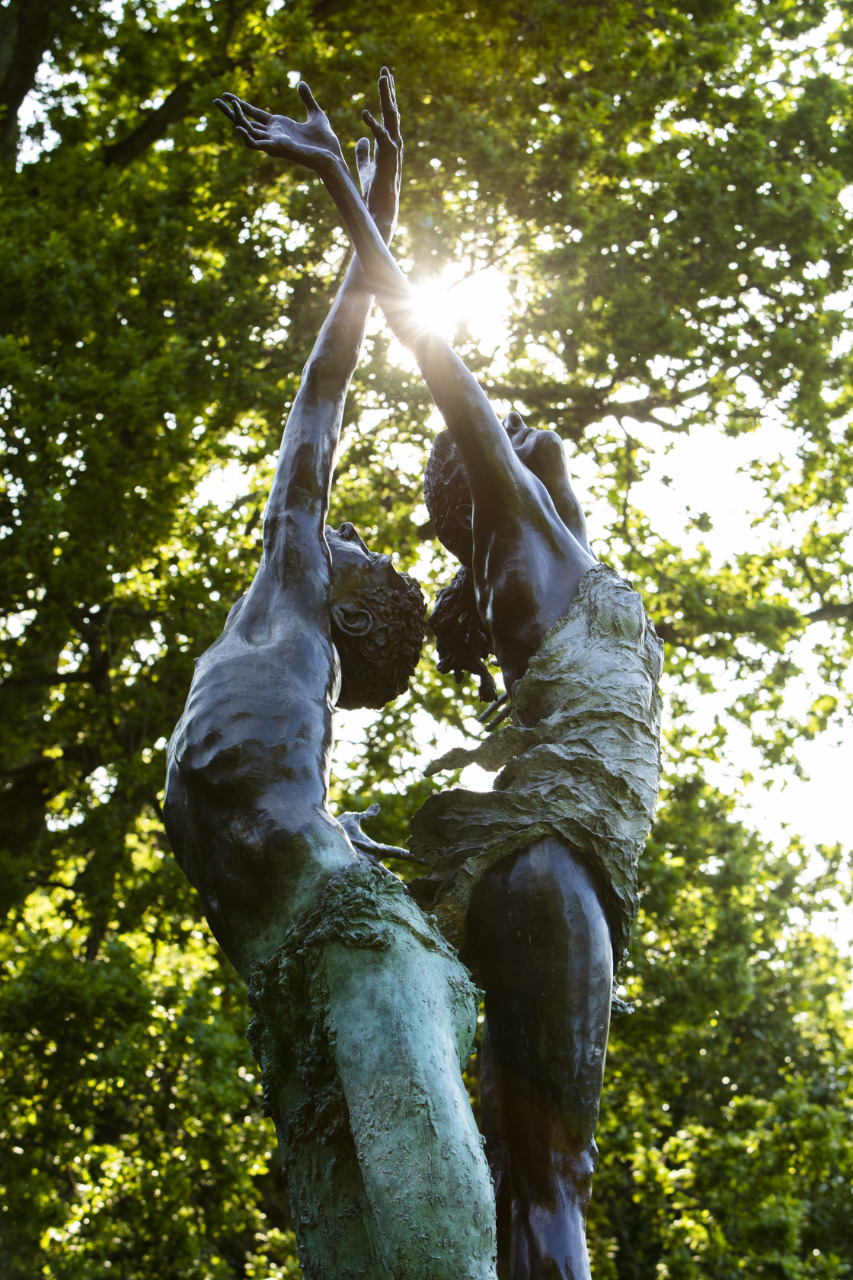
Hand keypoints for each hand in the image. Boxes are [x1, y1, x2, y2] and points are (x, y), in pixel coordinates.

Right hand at [214, 82, 344, 172]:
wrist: (331, 155)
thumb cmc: (325, 139)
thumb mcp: (316, 113)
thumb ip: (306, 98)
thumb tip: (301, 83)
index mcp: (278, 125)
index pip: (253, 113)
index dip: (240, 104)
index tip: (226, 95)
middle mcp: (272, 134)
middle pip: (245, 121)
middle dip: (229, 112)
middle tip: (214, 100)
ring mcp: (272, 141)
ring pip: (247, 131)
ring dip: (236, 119)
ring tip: (228, 106)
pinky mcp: (276, 148)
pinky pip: (256, 144)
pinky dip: (246, 136)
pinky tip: (238, 126)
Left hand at [354, 67, 401, 241]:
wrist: (380, 214)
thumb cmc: (375, 193)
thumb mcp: (367, 168)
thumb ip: (365, 153)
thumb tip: (361, 138)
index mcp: (387, 144)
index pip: (387, 115)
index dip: (386, 95)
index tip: (383, 76)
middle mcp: (393, 145)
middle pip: (392, 112)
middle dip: (388, 90)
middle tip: (385, 69)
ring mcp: (393, 153)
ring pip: (392, 120)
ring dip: (386, 99)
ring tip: (382, 80)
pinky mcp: (389, 163)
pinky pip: (383, 140)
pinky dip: (374, 126)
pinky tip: (364, 114)